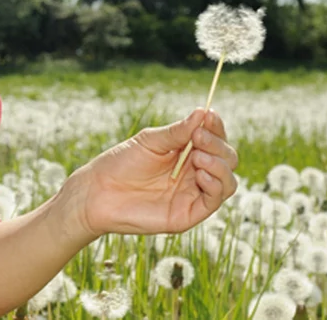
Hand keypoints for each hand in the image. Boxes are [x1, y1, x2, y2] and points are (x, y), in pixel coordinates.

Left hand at [67, 109, 237, 239]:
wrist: (99, 192)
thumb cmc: (121, 163)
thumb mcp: (151, 141)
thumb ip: (178, 132)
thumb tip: (203, 113)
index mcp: (186, 152)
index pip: (215, 139)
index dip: (216, 127)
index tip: (209, 115)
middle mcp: (195, 173)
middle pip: (227, 158)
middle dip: (217, 145)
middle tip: (198, 137)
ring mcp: (193, 194)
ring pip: (228, 180)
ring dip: (219, 165)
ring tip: (198, 156)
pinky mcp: (189, 214)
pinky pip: (214, 201)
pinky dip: (214, 185)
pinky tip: (200, 173)